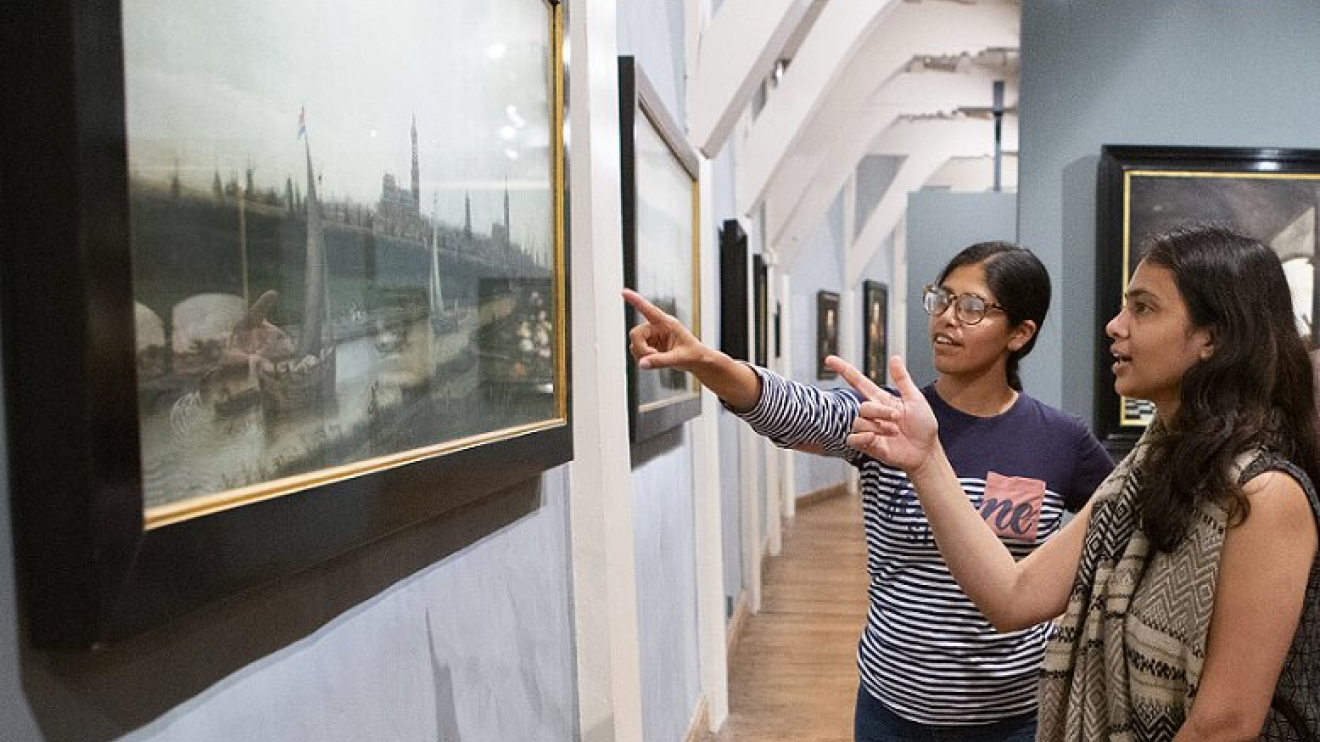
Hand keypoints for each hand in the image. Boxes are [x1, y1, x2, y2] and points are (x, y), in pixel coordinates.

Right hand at [623, 289, 706, 370]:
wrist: (697, 360)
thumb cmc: (693, 354)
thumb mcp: (679, 358)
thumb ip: (660, 361)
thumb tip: (641, 364)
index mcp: (667, 323)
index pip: (649, 310)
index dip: (636, 301)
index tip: (624, 292)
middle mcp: (657, 327)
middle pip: (635, 333)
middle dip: (640, 348)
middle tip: (652, 357)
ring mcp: (652, 337)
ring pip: (635, 344)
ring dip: (642, 355)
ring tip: (659, 360)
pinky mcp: (650, 345)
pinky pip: (637, 351)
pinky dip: (643, 359)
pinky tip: (655, 361)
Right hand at [825, 354, 938, 472]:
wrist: (926, 451)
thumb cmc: (923, 426)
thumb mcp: (915, 399)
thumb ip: (902, 379)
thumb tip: (895, 357)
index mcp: (881, 399)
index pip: (858, 382)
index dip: (844, 370)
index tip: (829, 360)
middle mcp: (873, 414)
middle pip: (863, 406)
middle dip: (880, 411)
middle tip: (897, 418)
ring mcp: (869, 429)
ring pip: (858, 422)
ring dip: (878, 427)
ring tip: (894, 432)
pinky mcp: (868, 445)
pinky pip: (852, 439)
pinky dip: (862, 437)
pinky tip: (875, 438)